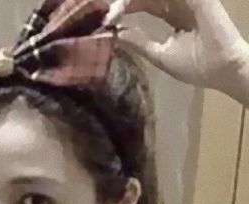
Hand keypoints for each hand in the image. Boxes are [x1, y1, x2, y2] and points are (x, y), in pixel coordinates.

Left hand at [105, 0, 248, 102]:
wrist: (222, 70)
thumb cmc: (197, 66)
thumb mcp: (161, 55)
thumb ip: (139, 43)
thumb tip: (116, 34)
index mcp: (171, 14)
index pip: (143, 3)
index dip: (124, 8)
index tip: (106, 20)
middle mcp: (179, 3)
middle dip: (124, 2)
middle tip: (108, 12)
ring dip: (133, 0)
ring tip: (117, 7)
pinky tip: (130, 2)